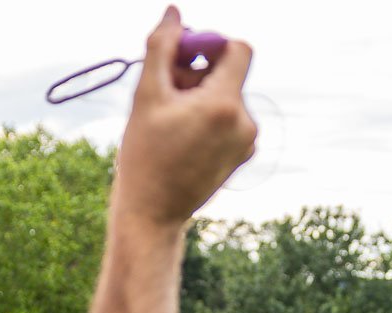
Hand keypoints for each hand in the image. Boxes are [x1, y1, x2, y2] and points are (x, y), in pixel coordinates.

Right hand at [111, 8, 256, 227]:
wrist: (153, 214)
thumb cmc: (144, 156)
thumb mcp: (147, 96)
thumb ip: (161, 48)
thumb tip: (174, 13)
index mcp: (225, 104)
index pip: (238, 48)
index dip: (210, 44)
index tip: (182, 56)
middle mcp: (245, 122)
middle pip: (229, 72)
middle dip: (197, 71)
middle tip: (164, 89)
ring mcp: (247, 141)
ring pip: (227, 95)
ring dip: (199, 95)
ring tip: (170, 118)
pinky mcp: (242, 155)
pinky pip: (229, 118)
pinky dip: (207, 116)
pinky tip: (182, 135)